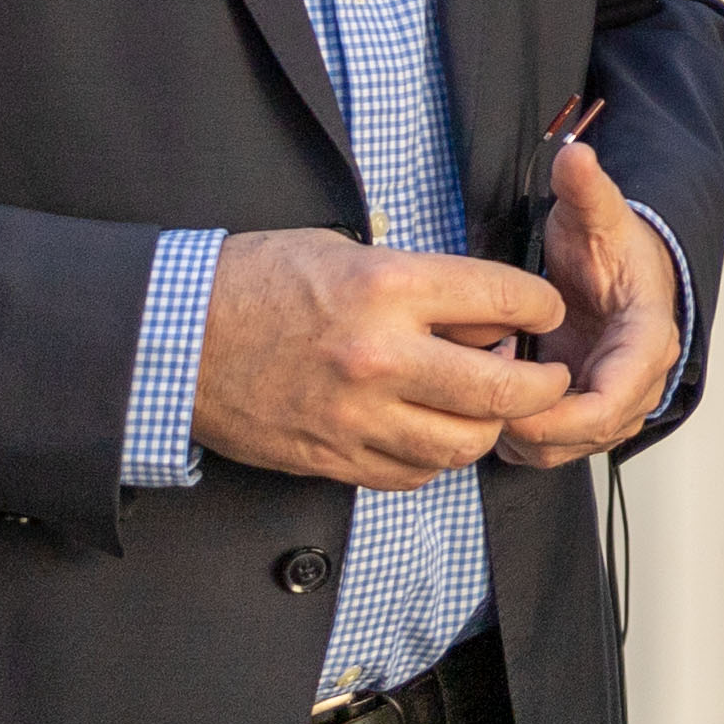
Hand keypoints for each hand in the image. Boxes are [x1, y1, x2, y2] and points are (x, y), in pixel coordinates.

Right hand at [189, 226, 570, 488]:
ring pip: (464, 443)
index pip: (503, 300)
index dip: (540, 307)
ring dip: (489, 426)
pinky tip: (433, 430)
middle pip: (502, 389)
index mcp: (386, 288)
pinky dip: (436, 456)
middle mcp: (380, 356)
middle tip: (549, 376)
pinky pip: (414, 473)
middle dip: (543, 384)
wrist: (174, 340)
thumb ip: (417, 281)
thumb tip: (482, 307)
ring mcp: (357, 416)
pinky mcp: (334, 458)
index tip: (545, 311)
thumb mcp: (343, 250)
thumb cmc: (254, 283)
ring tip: (488, 406)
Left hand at [494, 135, 682, 466]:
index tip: (512, 406)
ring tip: (483, 409)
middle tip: (480, 410)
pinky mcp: (596, 409)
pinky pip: (564, 445)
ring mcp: (620, 397)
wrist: (624, 265)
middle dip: (536, 431)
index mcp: (646, 336)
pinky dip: (529, 438)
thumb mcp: (595, 213)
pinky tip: (495, 411)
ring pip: (576, 448)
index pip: (613, 400)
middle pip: (592, 435)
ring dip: (530, 439)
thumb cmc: (612, 246)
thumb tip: (577, 158)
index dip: (561, 416)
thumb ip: (586, 189)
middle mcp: (641, 377)